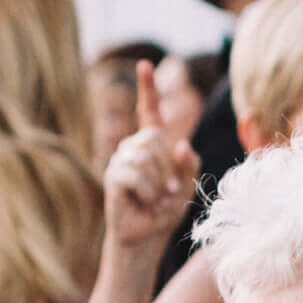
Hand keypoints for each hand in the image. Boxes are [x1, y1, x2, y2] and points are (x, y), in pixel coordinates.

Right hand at [100, 62, 200, 257]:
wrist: (145, 238)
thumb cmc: (164, 211)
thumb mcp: (186, 186)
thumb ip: (189, 165)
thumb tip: (182, 144)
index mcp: (151, 146)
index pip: (150, 112)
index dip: (148, 89)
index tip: (145, 65)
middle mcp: (132, 148)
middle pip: (154, 137)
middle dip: (167, 166)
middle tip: (166, 190)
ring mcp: (120, 161)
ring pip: (146, 157)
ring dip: (158, 183)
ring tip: (155, 199)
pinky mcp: (114, 176)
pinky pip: (136, 174)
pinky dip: (148, 192)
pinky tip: (145, 203)